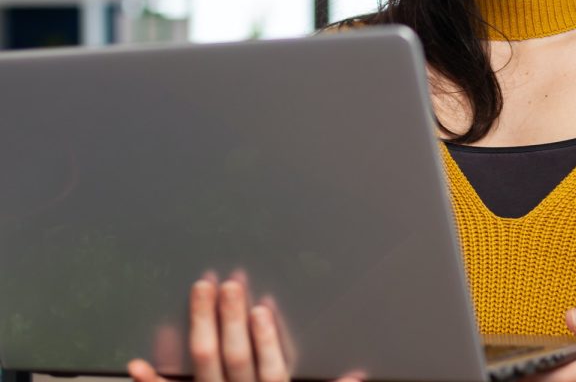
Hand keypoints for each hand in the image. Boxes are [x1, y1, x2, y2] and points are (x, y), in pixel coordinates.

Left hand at [128, 278, 361, 381]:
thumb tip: (357, 376)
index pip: (271, 369)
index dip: (266, 339)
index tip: (262, 307)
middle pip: (234, 357)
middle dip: (232, 317)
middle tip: (229, 284)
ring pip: (203, 365)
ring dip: (200, 326)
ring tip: (199, 292)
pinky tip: (137, 363)